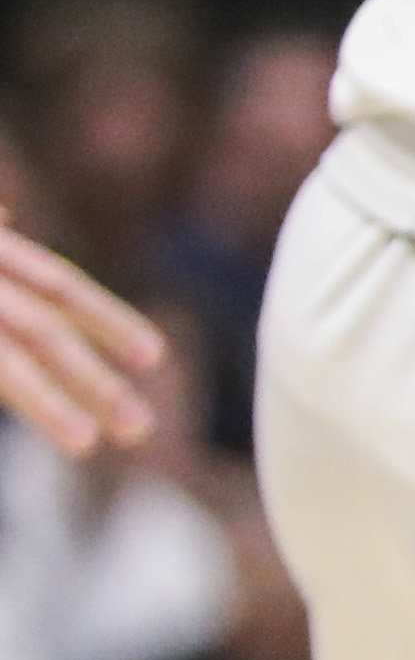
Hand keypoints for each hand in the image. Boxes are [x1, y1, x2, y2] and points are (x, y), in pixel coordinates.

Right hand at [0, 208, 168, 461]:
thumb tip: (7, 216)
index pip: (59, 287)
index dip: (106, 319)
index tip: (155, 357)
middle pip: (42, 330)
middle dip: (91, 378)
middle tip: (140, 428)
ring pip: (7, 362)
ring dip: (45, 403)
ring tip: (87, 444)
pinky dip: (28, 396)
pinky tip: (69, 434)